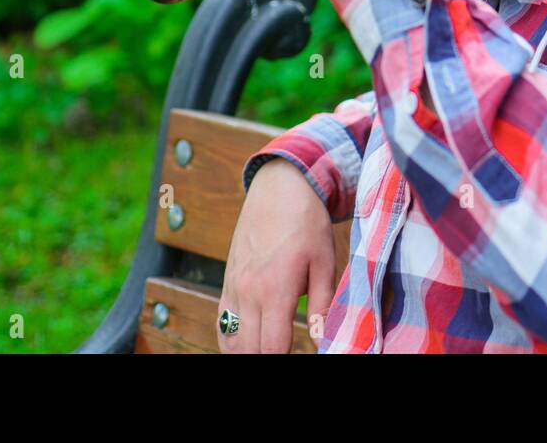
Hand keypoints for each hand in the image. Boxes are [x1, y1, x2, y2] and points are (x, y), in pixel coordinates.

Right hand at [217, 158, 336, 352]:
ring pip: (230, 340)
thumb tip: (323, 342)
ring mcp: (233, 287)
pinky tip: (249, 342)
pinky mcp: (227, 280)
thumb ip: (323, 306)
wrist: (278, 187)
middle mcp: (248, 292)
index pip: (272, 348)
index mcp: (275, 290)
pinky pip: (221, 322)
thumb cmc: (307, 223)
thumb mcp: (325, 262)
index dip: (285, 358)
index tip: (300, 353)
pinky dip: (232, 339)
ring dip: (248, 351)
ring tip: (269, 347)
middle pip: (249, 350)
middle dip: (266, 357)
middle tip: (286, 349)